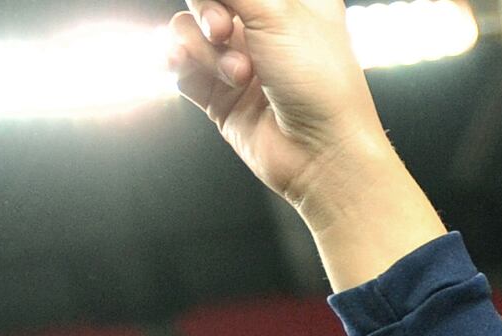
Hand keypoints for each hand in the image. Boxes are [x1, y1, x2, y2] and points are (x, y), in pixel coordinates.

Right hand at [164, 0, 390, 211]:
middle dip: (207, 11)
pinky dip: (181, 64)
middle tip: (222, 32)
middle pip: (208, 0)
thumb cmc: (319, 82)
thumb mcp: (277, 12)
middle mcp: (265, 26)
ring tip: (238, 76)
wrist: (321, 154)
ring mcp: (239, 58)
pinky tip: (188, 70)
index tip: (229, 6)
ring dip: (204, 51)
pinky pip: (180, 63)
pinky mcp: (218, 92)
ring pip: (189, 30)